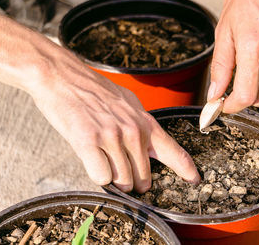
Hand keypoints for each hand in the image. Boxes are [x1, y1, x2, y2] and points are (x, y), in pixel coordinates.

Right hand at [0, 12, 199, 192]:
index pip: (174, 151)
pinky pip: (101, 177)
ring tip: (103, 159)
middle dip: (134, 181)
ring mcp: (112, 137)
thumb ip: (142, 126)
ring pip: (121, 181)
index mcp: (145, 123)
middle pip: (142, 178)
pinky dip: (97, 174)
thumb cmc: (95, 91)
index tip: (194, 179)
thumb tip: (150, 147)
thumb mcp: (129, 104)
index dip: (186, 169)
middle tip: (123, 171)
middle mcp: (133, 131)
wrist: (64, 77)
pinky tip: (92, 159)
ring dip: (114, 179)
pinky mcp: (89, 142)